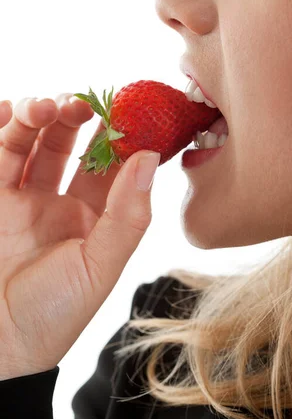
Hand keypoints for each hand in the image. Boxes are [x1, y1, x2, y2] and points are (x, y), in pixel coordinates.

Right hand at [0, 94, 158, 379]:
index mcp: (95, 217)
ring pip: (34, 140)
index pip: (112, 164)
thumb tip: (149, 158)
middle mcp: (61, 201)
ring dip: (39, 115)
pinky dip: (4, 126)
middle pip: (72, 144)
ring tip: (44, 107)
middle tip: (82, 104)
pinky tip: (9, 111)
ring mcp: (23, 197)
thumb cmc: (54, 314)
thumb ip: (127, 214)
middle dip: (77, 118)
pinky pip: (0, 153)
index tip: (130, 109)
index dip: (121, 136)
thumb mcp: (100, 266)